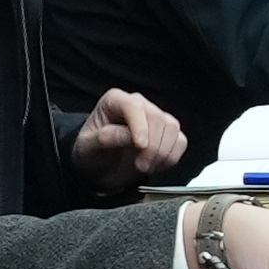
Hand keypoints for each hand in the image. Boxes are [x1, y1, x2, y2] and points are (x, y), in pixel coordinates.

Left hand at [67, 88, 185, 186]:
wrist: (101, 167)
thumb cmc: (91, 152)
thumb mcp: (87, 147)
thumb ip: (104, 138)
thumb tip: (126, 135)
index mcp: (115, 101)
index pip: (133, 106)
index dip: (140, 125)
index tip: (140, 145)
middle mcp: (138, 105)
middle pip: (157, 118)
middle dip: (152, 146)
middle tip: (140, 166)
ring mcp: (156, 117)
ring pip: (172, 128)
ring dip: (163, 153)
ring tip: (146, 167)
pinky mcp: (168, 133)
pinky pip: (180, 141)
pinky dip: (172, 157)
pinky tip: (156, 166)